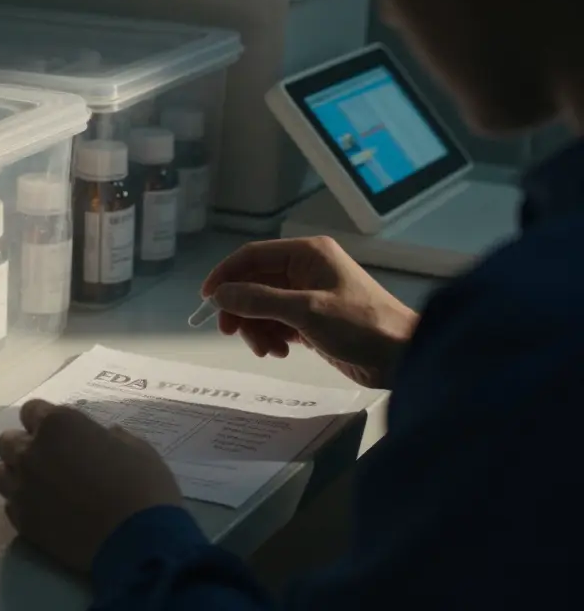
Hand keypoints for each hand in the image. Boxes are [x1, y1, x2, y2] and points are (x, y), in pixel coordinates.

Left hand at [0, 399, 181, 574]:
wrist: (138, 543)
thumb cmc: (143, 487)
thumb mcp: (136, 448)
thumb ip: (109, 437)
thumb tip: (103, 436)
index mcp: (59, 425)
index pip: (32, 411)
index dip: (45, 421)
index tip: (61, 434)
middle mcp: (31, 452)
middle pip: (9, 441)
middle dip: (26, 446)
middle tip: (50, 460)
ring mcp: (22, 488)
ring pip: (2, 472)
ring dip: (18, 474)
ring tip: (42, 486)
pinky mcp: (22, 520)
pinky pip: (11, 503)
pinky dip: (23, 503)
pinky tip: (45, 511)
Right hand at [202, 236, 417, 388]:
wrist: (403, 357)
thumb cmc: (360, 325)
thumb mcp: (306, 311)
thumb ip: (259, 301)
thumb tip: (219, 295)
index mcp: (307, 254)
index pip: (253, 256)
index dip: (226, 275)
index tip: (207, 300)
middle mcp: (305, 269)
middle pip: (254, 284)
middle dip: (241, 309)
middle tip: (230, 333)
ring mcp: (308, 295)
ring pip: (263, 307)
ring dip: (257, 328)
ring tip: (267, 350)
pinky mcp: (312, 320)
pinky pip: (277, 323)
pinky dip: (272, 337)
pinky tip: (280, 352)